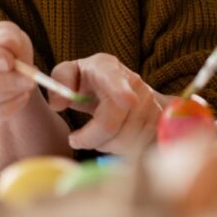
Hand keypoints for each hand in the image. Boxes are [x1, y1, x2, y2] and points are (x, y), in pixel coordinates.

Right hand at [0, 22, 36, 127]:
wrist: (9, 67)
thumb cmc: (3, 43)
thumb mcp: (7, 31)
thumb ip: (6, 35)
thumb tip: (4, 47)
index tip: (9, 61)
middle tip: (29, 78)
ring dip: (6, 94)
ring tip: (29, 83)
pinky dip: (8, 108)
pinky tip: (23, 96)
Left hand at [48, 53, 163, 154]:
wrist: (123, 87)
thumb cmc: (89, 81)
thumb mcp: (69, 73)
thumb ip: (59, 82)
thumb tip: (59, 105)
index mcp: (107, 68)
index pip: (114, 79)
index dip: (121, 90)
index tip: (127, 100)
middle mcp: (134, 83)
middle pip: (113, 122)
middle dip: (91, 138)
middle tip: (76, 139)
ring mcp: (150, 103)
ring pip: (125, 139)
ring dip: (104, 144)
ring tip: (96, 134)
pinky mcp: (158, 121)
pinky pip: (138, 146)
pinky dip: (120, 149)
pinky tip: (113, 138)